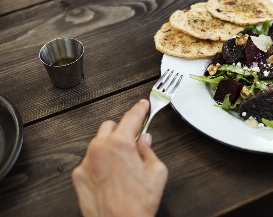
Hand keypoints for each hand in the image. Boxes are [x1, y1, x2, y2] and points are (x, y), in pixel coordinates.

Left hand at [72, 99, 167, 216]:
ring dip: (110, 147)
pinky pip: (90, 161)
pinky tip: (111, 177)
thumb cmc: (137, 204)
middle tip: (133, 144)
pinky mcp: (78, 176)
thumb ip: (149, 151)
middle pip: (110, 126)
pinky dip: (100, 163)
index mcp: (120, 144)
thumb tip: (144, 141)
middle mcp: (99, 149)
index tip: (143, 105)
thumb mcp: (157, 173)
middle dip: (122, 131)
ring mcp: (86, 162)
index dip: (139, 109)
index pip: (131, 117)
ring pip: (98, 143)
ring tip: (122, 167)